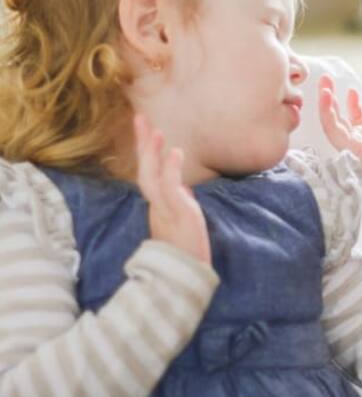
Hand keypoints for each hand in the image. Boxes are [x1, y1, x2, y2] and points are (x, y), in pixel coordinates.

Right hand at [134, 114, 210, 264]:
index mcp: (159, 206)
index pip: (150, 173)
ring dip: (152, 153)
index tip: (148, 130)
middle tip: (140, 117)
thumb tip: (183, 188)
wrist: (187, 278)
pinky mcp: (178, 216)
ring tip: (154, 130)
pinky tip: (175, 152)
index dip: (147, 152)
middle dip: (142, 144)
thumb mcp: (184, 221)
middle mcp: (158, 206)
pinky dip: (171, 169)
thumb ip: (180, 203)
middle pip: (144, 170)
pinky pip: (170, 189)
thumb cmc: (188, 251)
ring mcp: (166, 211)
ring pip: (151, 177)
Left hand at [318, 74, 361, 176]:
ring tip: (332, 82)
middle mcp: (352, 144)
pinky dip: (357, 106)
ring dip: (339, 100)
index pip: (332, 128)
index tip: (325, 92)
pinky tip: (355, 94)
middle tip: (324, 80)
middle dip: (328, 100)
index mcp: (350, 150)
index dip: (326, 110)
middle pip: (334, 120)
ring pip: (345, 117)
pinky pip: (361, 118)